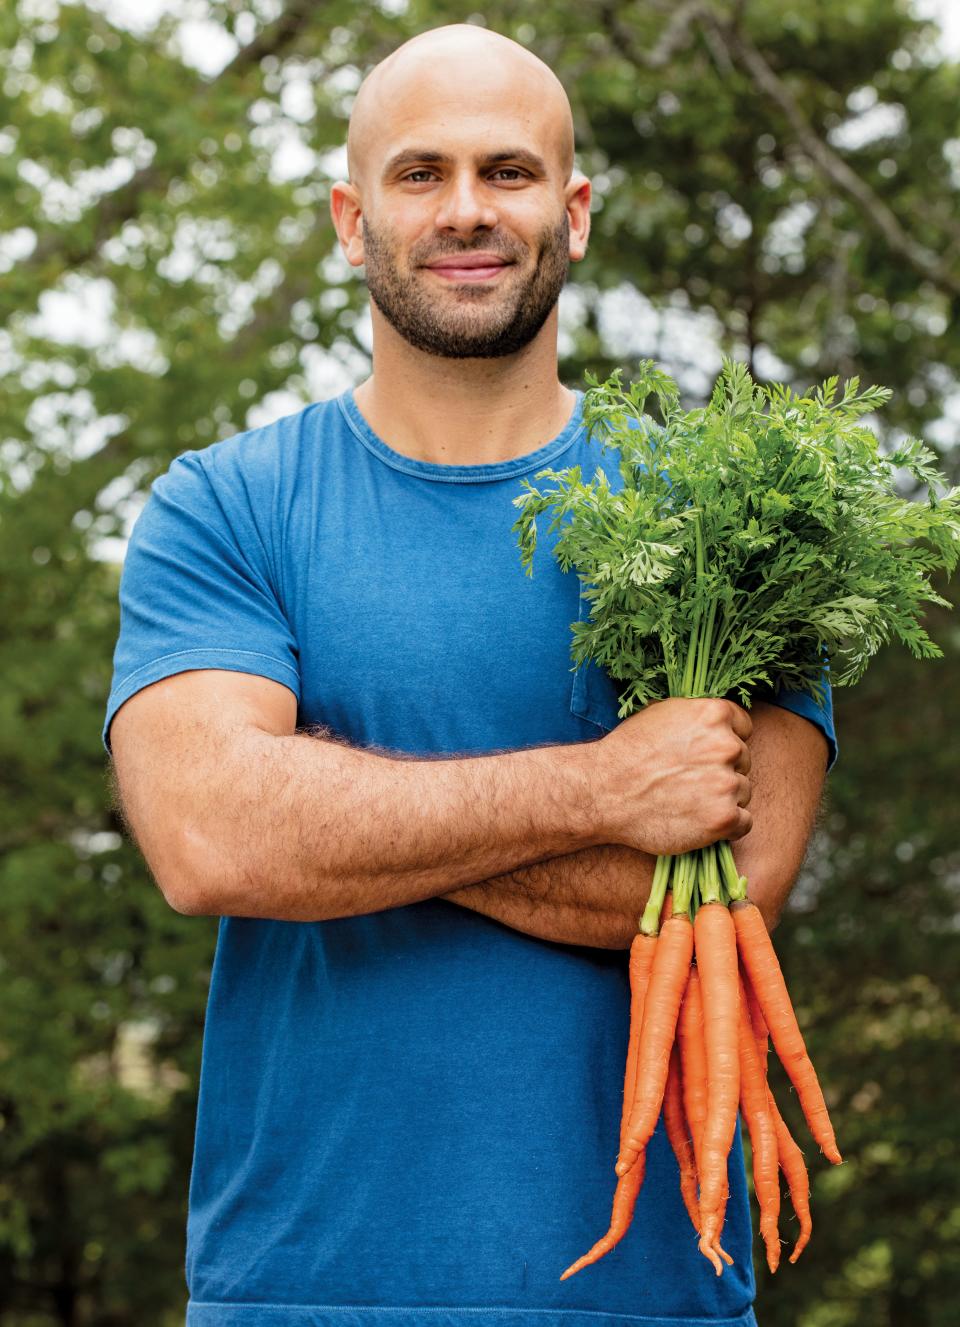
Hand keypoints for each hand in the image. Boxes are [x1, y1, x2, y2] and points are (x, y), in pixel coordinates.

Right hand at [592, 697, 752, 855]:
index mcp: (713, 714)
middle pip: (743, 760)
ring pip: (743, 792)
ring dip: (722, 799)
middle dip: (722, 770)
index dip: (723, 741)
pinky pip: (744, 823)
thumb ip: (696, 716)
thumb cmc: (627, 753)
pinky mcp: (723, 818)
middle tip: (688, 781)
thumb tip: (717, 721)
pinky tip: (698, 821)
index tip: (704, 754)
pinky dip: (726, 826)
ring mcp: (726, 783)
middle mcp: (726, 745)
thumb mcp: (662, 714)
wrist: (603, 792)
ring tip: (686, 801)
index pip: (743, 727)